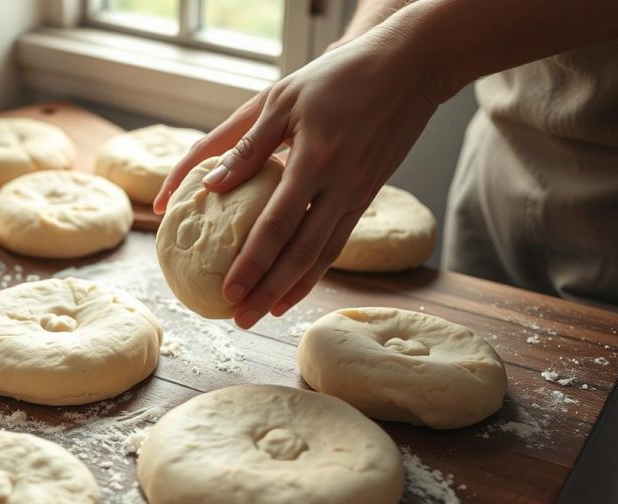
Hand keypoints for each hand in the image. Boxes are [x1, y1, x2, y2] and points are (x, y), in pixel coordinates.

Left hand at [154, 27, 440, 328]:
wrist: (410, 66)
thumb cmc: (338, 76)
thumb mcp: (282, 99)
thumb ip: (247, 146)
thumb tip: (210, 186)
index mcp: (315, 161)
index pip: (276, 226)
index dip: (252, 263)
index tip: (228, 290)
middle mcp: (340, 186)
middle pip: (300, 254)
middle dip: (268, 290)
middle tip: (240, 319)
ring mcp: (358, 194)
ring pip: (323, 255)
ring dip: (292, 289)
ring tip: (265, 313)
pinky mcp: (366, 195)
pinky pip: (337, 242)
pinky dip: (316, 269)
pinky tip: (298, 284)